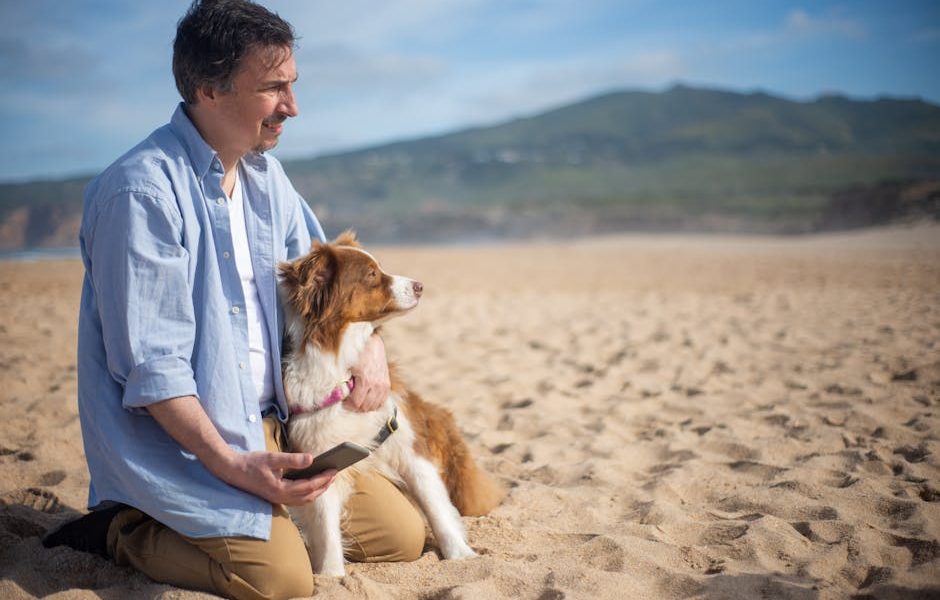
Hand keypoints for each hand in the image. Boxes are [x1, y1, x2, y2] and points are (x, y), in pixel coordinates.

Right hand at [218, 450, 335, 505]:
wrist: (231, 470)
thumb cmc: (251, 463)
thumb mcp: (272, 458)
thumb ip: (292, 459)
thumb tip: (311, 459)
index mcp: (281, 489)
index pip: (309, 486)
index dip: (323, 478)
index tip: (334, 470)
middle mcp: (280, 498)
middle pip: (309, 495)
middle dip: (324, 485)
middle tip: (334, 474)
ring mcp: (277, 499)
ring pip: (303, 500)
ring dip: (317, 491)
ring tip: (327, 479)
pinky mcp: (275, 497)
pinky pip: (296, 499)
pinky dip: (307, 493)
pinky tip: (311, 484)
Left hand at [344, 334, 389, 412]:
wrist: (371, 343)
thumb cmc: (357, 353)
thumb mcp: (346, 366)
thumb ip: (343, 381)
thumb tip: (336, 394)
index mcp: (366, 380)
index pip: (356, 403)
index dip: (348, 405)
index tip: (343, 401)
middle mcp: (377, 384)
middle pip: (366, 407)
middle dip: (356, 407)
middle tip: (349, 402)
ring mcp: (383, 385)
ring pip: (375, 405)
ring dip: (366, 406)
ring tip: (358, 401)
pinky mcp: (387, 383)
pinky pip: (382, 400)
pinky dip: (375, 403)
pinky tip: (368, 399)